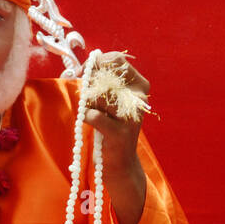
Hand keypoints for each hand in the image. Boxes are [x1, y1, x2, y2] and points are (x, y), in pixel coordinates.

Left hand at [84, 52, 149, 223]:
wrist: (120, 163)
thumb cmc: (112, 126)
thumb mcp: (112, 100)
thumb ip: (103, 81)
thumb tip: (86, 66)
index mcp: (140, 86)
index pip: (117, 60)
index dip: (97, 63)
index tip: (85, 72)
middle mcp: (138, 99)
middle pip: (104, 76)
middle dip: (89, 84)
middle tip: (87, 96)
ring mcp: (129, 116)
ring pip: (97, 96)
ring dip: (88, 103)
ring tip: (94, 113)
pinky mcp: (118, 133)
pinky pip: (92, 115)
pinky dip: (86, 117)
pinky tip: (91, 123)